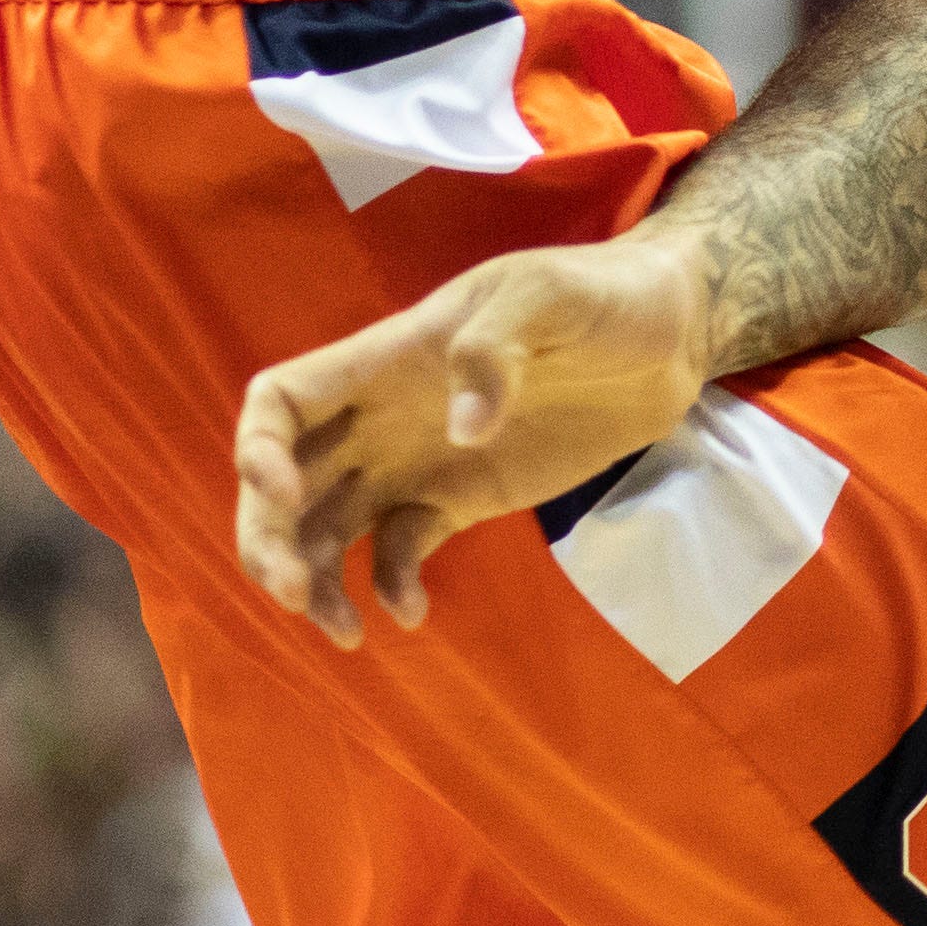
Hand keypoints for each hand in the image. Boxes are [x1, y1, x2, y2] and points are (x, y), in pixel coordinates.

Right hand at [231, 230, 715, 648]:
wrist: (670, 336)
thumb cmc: (601, 295)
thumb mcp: (547, 294)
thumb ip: (495, 347)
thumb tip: (464, 431)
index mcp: (385, 359)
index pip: (281, 400)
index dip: (257, 448)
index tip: (283, 493)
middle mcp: (383, 417)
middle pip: (287, 483)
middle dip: (268, 540)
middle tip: (293, 594)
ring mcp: (419, 463)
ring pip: (331, 528)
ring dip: (316, 581)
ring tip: (344, 631)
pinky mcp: (462, 501)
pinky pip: (401, 550)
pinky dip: (392, 586)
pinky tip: (412, 613)